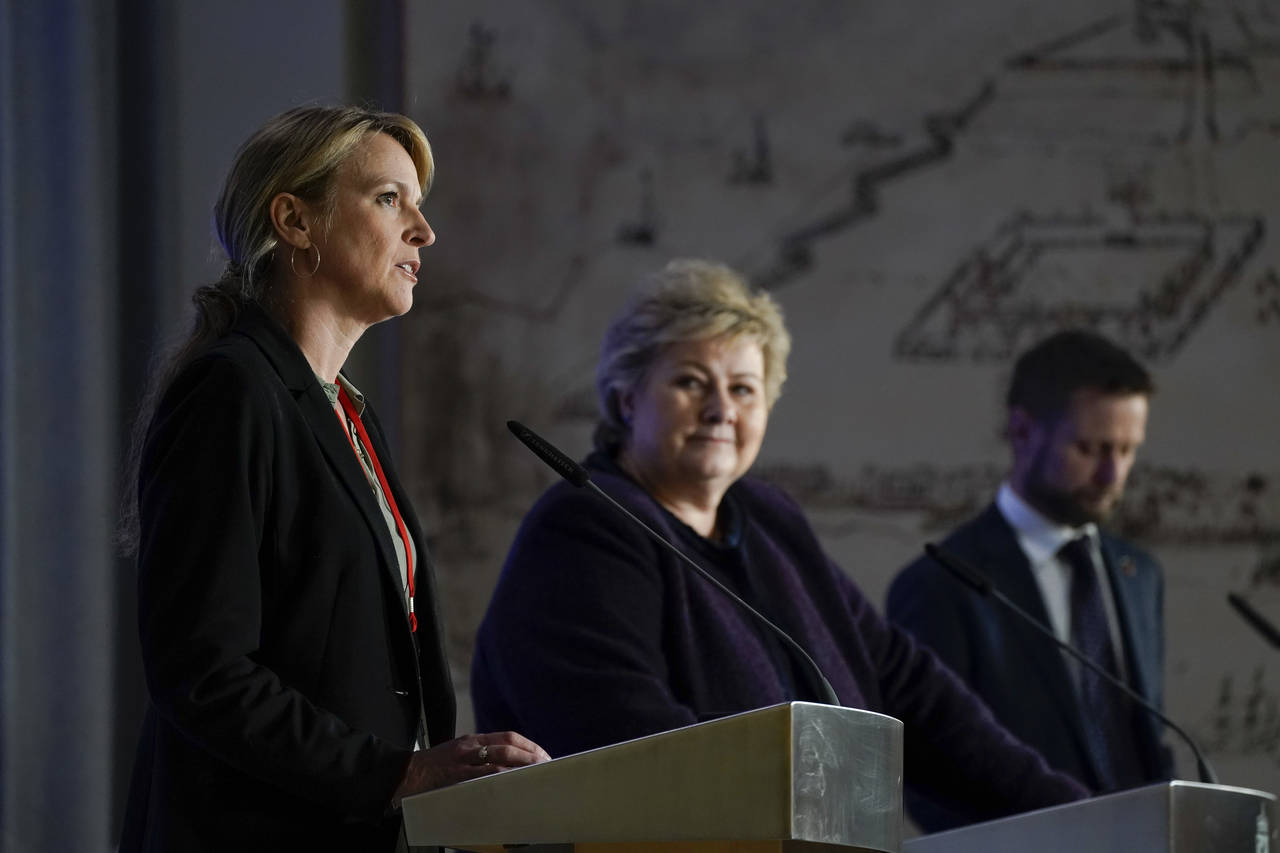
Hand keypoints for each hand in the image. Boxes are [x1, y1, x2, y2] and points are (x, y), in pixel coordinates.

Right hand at [391, 731, 550, 807]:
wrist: (405, 774)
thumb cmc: (434, 767)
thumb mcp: (458, 754)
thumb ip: (479, 756)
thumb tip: (508, 765)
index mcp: (472, 740)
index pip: (508, 737)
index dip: (528, 745)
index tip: (543, 754)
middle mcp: (470, 747)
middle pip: (508, 746)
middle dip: (531, 755)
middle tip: (547, 765)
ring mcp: (463, 761)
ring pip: (499, 760)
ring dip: (521, 767)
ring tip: (536, 775)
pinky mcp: (456, 776)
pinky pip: (483, 776)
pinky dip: (501, 778)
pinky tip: (513, 784)